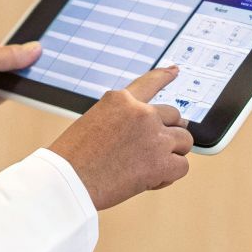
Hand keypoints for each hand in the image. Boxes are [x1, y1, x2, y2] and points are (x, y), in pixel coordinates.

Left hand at [0, 38, 41, 138]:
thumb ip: (8, 56)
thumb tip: (35, 49)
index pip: (7, 45)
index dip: (23, 48)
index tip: (45, 48)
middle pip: (12, 63)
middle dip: (27, 64)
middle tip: (52, 64)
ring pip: (12, 80)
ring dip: (25, 80)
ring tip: (50, 76)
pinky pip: (8, 96)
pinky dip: (21, 94)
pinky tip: (37, 91)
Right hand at [48, 67, 193, 210]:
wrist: (67, 182)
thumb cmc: (74, 159)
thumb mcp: (94, 123)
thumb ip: (123, 120)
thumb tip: (151, 131)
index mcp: (121, 100)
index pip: (150, 82)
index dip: (165, 76)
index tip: (175, 70)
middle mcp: (141, 112)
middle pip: (175, 117)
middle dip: (167, 133)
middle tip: (151, 150)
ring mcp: (154, 135)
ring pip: (184, 141)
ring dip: (171, 154)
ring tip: (148, 166)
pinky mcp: (161, 162)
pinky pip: (182, 166)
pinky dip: (169, 175)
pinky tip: (149, 180)